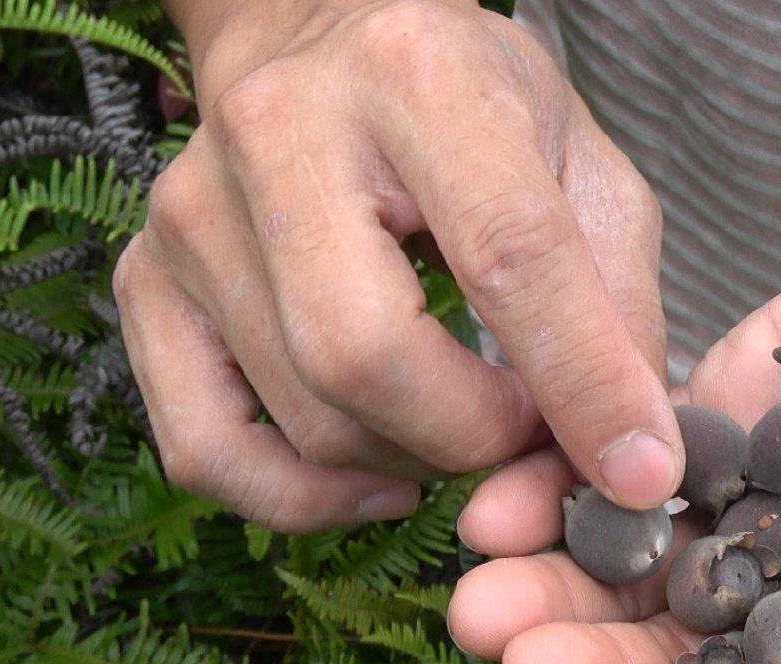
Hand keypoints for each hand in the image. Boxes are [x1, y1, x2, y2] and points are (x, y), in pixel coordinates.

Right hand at [113, 0, 680, 531]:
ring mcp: (193, 212)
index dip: (580, 382)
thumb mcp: (584, 169)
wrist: (321, 39)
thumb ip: (621, 311)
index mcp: (419, 77)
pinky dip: (305, 500)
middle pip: (365, 355)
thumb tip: (629, 466)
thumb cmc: (472, 111)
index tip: (637, 468)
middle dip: (473, 436)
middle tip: (525, 430)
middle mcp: (280, 132)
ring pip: (307, 419)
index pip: (506, 252)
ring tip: (463, 421)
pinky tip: (378, 471)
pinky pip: (209, 452)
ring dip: (413, 461)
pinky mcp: (143, 279)